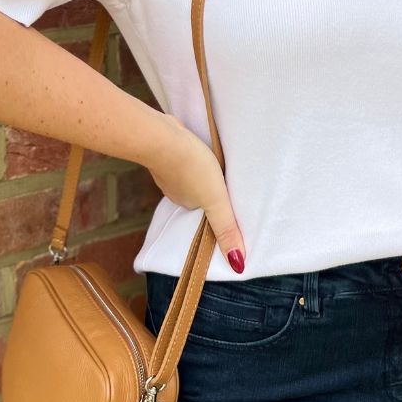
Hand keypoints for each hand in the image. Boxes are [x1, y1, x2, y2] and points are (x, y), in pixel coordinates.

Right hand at [147, 114, 246, 273]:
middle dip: (210, 190)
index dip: (216, 207)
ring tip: (218, 164)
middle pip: (197, 193)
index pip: (205, 212)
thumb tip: (238, 265)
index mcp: (185, 204)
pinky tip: (201, 147)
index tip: (227, 202)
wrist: (162, 136)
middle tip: (227, 183)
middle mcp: (175, 190)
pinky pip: (184, 155)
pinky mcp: (168, 148)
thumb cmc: (191, 167)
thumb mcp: (216, 200)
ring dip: (202, 171)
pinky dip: (192, 154)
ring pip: (190, 174)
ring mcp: (169, 169)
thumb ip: (226, 228)